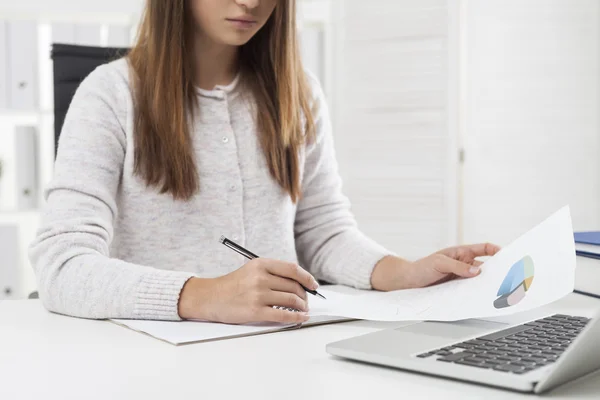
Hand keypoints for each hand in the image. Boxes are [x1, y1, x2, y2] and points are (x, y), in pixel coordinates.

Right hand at [178, 258, 318, 323]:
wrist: (211, 297)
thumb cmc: (233, 285)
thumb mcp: (252, 270)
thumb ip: (273, 273)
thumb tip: (300, 283)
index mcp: (261, 264)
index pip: (292, 269)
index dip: (307, 278)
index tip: (313, 285)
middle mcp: (260, 277)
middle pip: (294, 286)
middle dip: (304, 295)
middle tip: (306, 301)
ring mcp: (258, 295)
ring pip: (291, 300)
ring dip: (301, 307)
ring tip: (302, 309)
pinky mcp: (255, 311)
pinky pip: (283, 315)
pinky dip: (296, 317)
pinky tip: (300, 318)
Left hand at [371, 243, 500, 290]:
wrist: (408, 282)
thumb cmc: (421, 267)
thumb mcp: (439, 263)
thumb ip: (457, 266)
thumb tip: (477, 270)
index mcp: (461, 252)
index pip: (484, 248)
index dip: (497, 250)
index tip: (508, 256)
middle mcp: (464, 264)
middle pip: (486, 266)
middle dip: (497, 270)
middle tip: (509, 277)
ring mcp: (462, 277)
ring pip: (480, 280)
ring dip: (488, 284)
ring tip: (499, 291)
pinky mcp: (458, 289)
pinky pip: (471, 290)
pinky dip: (478, 293)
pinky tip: (483, 299)